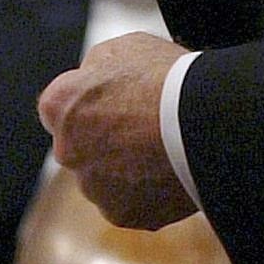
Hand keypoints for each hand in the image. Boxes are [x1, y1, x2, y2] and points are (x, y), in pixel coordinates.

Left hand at [37, 32, 196, 231]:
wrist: (204, 124)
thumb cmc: (166, 80)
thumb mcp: (123, 49)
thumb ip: (96, 67)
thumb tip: (93, 77)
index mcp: (59, 106)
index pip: (61, 108)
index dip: (90, 103)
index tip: (114, 103)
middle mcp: (67, 151)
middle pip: (81, 147)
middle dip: (104, 140)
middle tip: (143, 127)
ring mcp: (94, 187)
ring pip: (104, 178)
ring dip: (125, 168)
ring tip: (162, 149)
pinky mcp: (123, 214)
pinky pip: (131, 202)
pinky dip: (147, 192)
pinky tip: (170, 172)